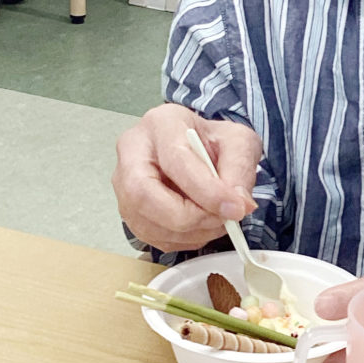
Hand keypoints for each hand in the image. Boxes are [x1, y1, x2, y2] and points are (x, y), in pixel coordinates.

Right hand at [112, 103, 262, 251]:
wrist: (199, 147)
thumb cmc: (213, 140)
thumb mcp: (238, 141)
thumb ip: (240, 168)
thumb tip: (238, 204)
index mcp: (161, 123)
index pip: (176, 160)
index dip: (206, 190)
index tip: (235, 208)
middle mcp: (133, 151)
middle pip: (144, 194)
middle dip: (189, 217)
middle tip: (223, 220)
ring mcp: (123, 183)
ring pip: (144, 221)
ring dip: (189, 232)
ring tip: (218, 222)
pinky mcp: (127, 210)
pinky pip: (149, 236)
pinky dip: (182, 240)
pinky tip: (202, 227)